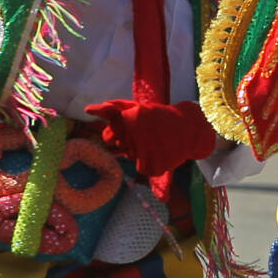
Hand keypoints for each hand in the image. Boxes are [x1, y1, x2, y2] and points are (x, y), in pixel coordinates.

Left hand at [83, 97, 221, 176]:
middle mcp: (134, 136)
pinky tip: (160, 152)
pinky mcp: (152, 166)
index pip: (108, 137)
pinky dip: (151, 163)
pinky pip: (143, 169)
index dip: (119, 135)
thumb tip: (87, 110)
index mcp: (128, 119)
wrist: (190, 128)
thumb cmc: (160, 117)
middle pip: (120, 149)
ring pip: (131, 159)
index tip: (133, 129)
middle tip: (147, 136)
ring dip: (140, 154)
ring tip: (155, 143)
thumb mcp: (136, 108)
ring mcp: (143, 153)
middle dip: (129, 144)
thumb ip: (111, 109)